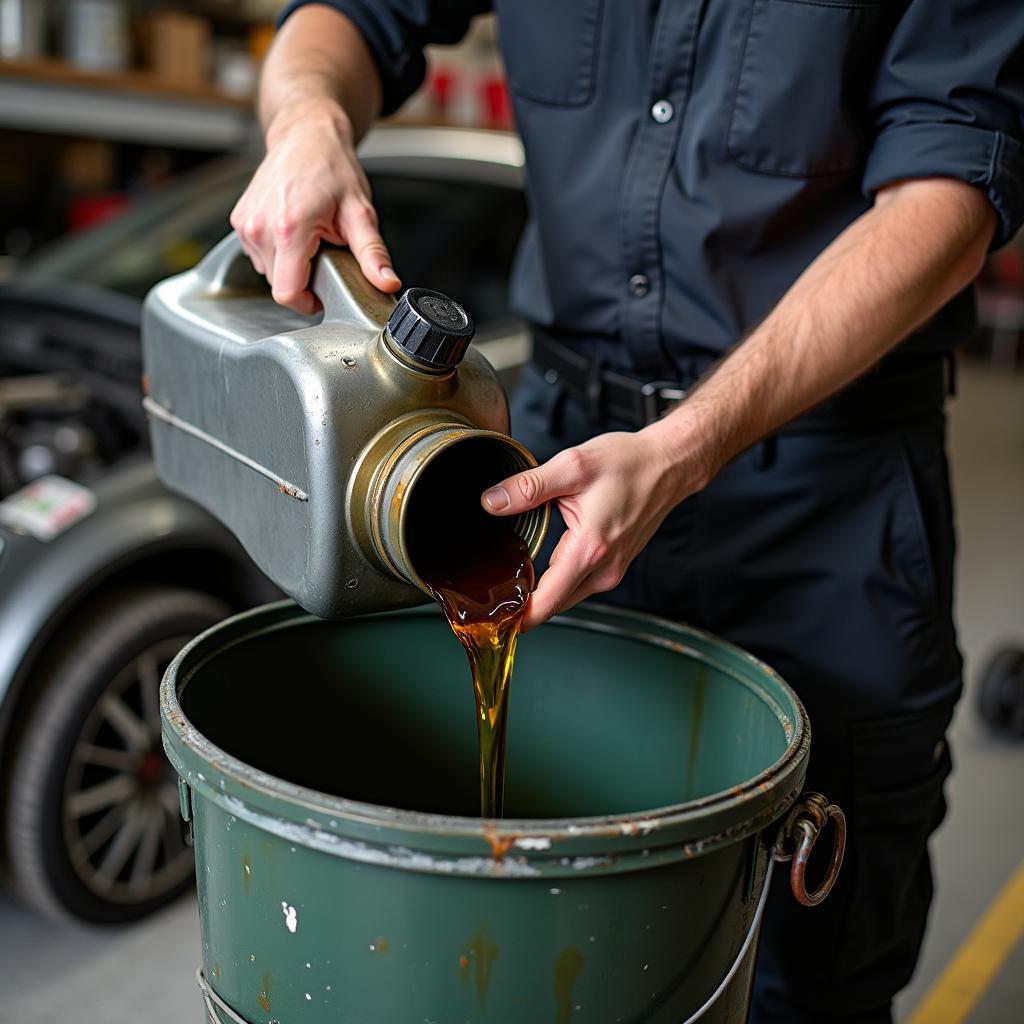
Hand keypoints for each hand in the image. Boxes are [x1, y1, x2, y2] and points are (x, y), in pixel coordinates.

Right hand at [230, 99, 399, 313]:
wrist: (306, 134)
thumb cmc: (332, 167)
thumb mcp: (360, 213)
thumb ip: (372, 254)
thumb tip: (386, 282)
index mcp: (289, 228)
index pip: (288, 293)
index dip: (308, 303)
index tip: (323, 294)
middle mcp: (259, 227)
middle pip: (279, 285)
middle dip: (304, 280)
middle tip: (323, 254)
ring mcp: (245, 223)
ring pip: (269, 272)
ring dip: (291, 266)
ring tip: (309, 239)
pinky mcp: (239, 221)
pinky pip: (260, 255)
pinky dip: (278, 252)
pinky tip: (293, 232)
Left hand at [481, 428, 707, 630]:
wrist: (668, 464)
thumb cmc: (628, 463)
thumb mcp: (571, 466)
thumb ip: (528, 488)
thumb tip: (491, 503)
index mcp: (589, 549)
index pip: (547, 602)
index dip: (518, 616)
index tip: (496, 617)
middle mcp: (604, 568)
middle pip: (554, 603)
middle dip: (525, 603)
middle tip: (494, 592)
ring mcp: (613, 570)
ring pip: (567, 594)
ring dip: (544, 589)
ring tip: (515, 574)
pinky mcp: (616, 565)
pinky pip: (581, 582)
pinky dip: (561, 577)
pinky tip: (547, 559)